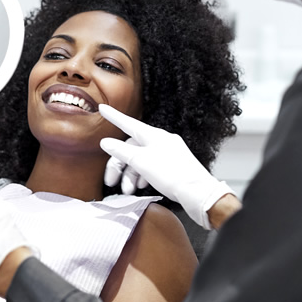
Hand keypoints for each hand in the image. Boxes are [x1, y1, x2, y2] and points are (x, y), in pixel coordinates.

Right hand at [99, 104, 234, 229]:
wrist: (197, 192)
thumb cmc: (172, 175)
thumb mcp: (141, 162)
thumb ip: (121, 151)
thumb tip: (106, 142)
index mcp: (153, 135)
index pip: (128, 123)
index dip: (114, 117)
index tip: (103, 109)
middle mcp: (161, 141)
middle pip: (132, 148)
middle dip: (120, 166)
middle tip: (111, 180)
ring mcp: (168, 153)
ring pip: (141, 160)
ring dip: (131, 175)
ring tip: (128, 190)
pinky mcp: (173, 166)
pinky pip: (152, 166)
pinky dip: (143, 176)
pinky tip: (141, 186)